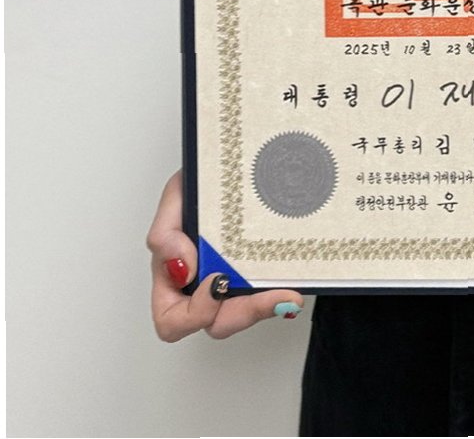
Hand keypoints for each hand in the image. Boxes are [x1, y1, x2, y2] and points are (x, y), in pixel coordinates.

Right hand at [147, 170, 303, 340]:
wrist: (235, 163)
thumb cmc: (200, 184)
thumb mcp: (177, 194)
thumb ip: (165, 232)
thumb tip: (181, 268)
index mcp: (173, 277)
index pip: (172, 320)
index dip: (193, 313)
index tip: (216, 281)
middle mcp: (201, 286)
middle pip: (215, 324)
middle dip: (242, 314)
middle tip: (266, 297)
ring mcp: (231, 283)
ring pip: (244, 315)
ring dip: (266, 307)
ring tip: (289, 295)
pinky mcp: (257, 274)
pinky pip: (267, 296)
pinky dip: (279, 294)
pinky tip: (292, 288)